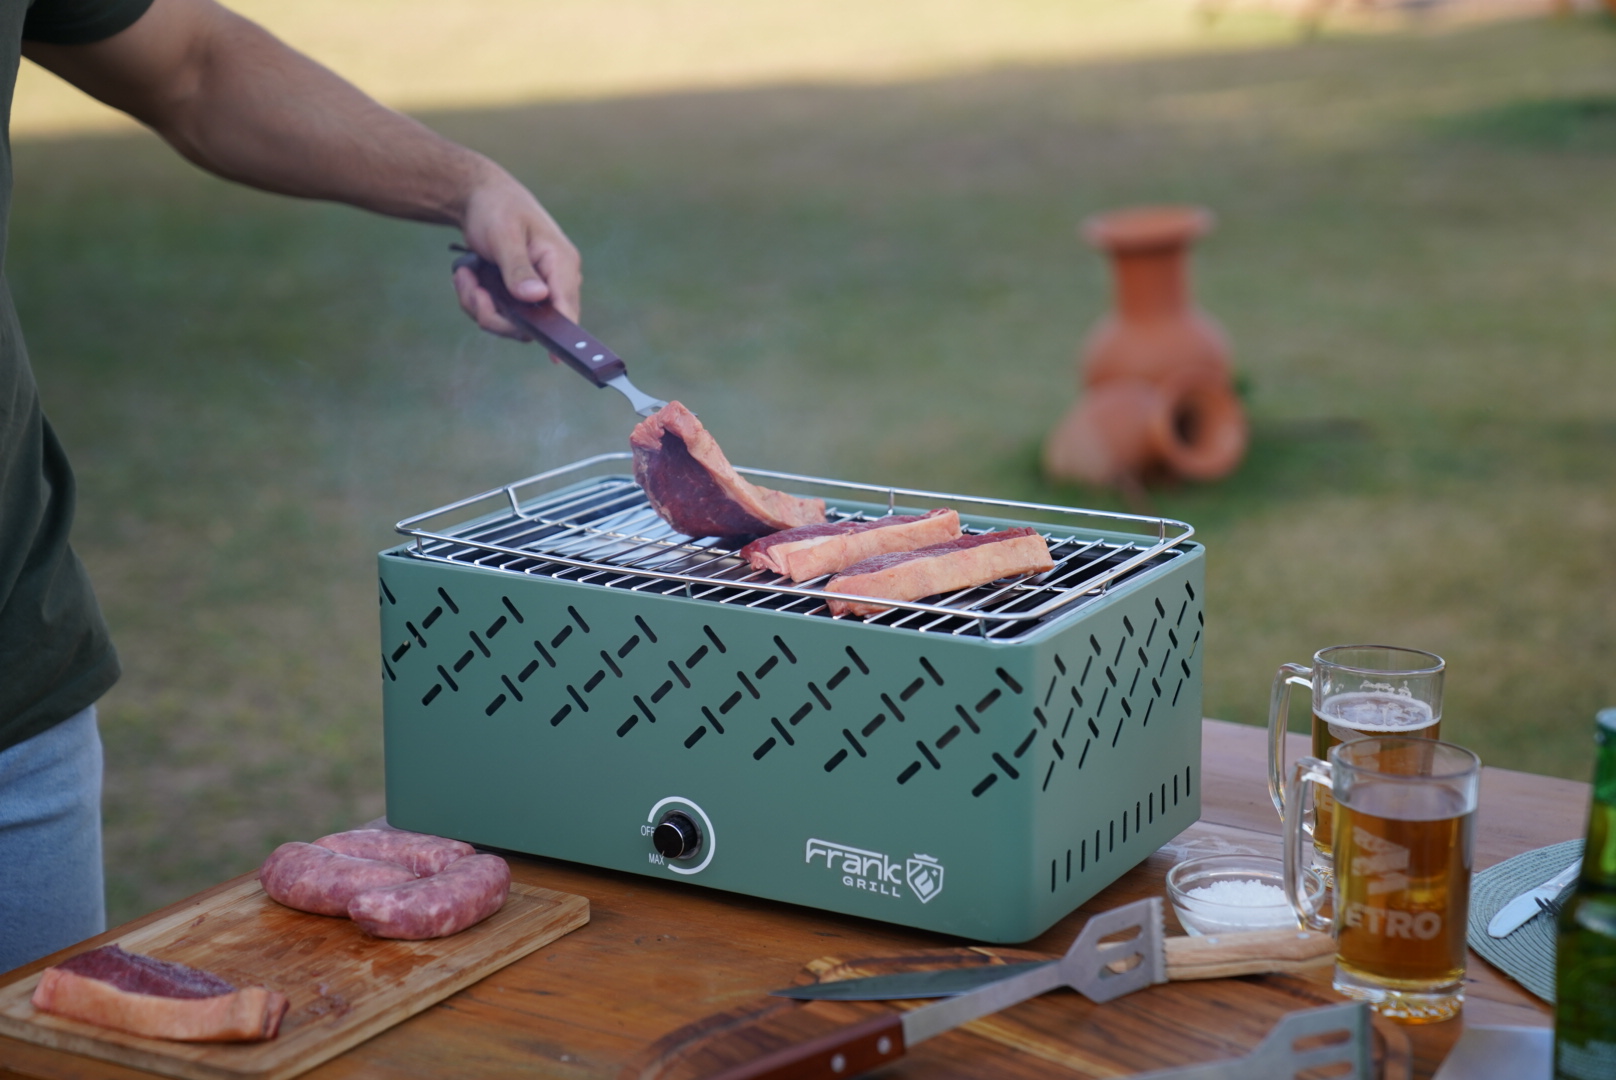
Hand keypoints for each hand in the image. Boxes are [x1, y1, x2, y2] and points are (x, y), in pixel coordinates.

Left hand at [452, 164, 580, 341]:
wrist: (478, 195)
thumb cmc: (496, 208)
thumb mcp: (504, 235)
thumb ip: (519, 269)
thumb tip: (536, 298)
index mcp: (561, 263)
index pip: (566, 308)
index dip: (563, 335)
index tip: (555, 357)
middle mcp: (555, 281)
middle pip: (535, 325)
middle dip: (495, 315)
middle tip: (471, 290)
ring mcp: (537, 290)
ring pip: (512, 324)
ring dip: (480, 306)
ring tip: (465, 276)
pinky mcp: (519, 295)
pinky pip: (499, 314)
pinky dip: (477, 301)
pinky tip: (468, 276)